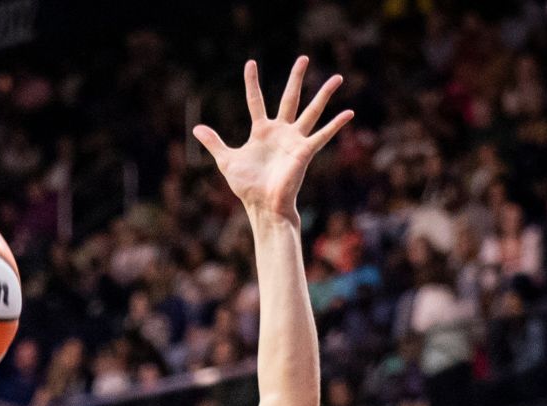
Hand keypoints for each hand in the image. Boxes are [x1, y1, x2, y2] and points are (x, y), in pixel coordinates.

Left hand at [193, 58, 353, 223]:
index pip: (256, 100)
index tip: (251, 63)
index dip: (252, 82)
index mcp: (262, 131)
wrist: (263, 205)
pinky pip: (323, 135)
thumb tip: (196, 128)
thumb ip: (215, 142)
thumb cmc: (247, 187)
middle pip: (290, 98)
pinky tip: (349, 112)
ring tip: (337, 78)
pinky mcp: (305, 151)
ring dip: (324, 94)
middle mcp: (281, 132)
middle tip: (304, 58)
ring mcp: (295, 140)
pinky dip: (336, 124)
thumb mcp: (226, 160)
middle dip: (296, 78)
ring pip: (312, 111)